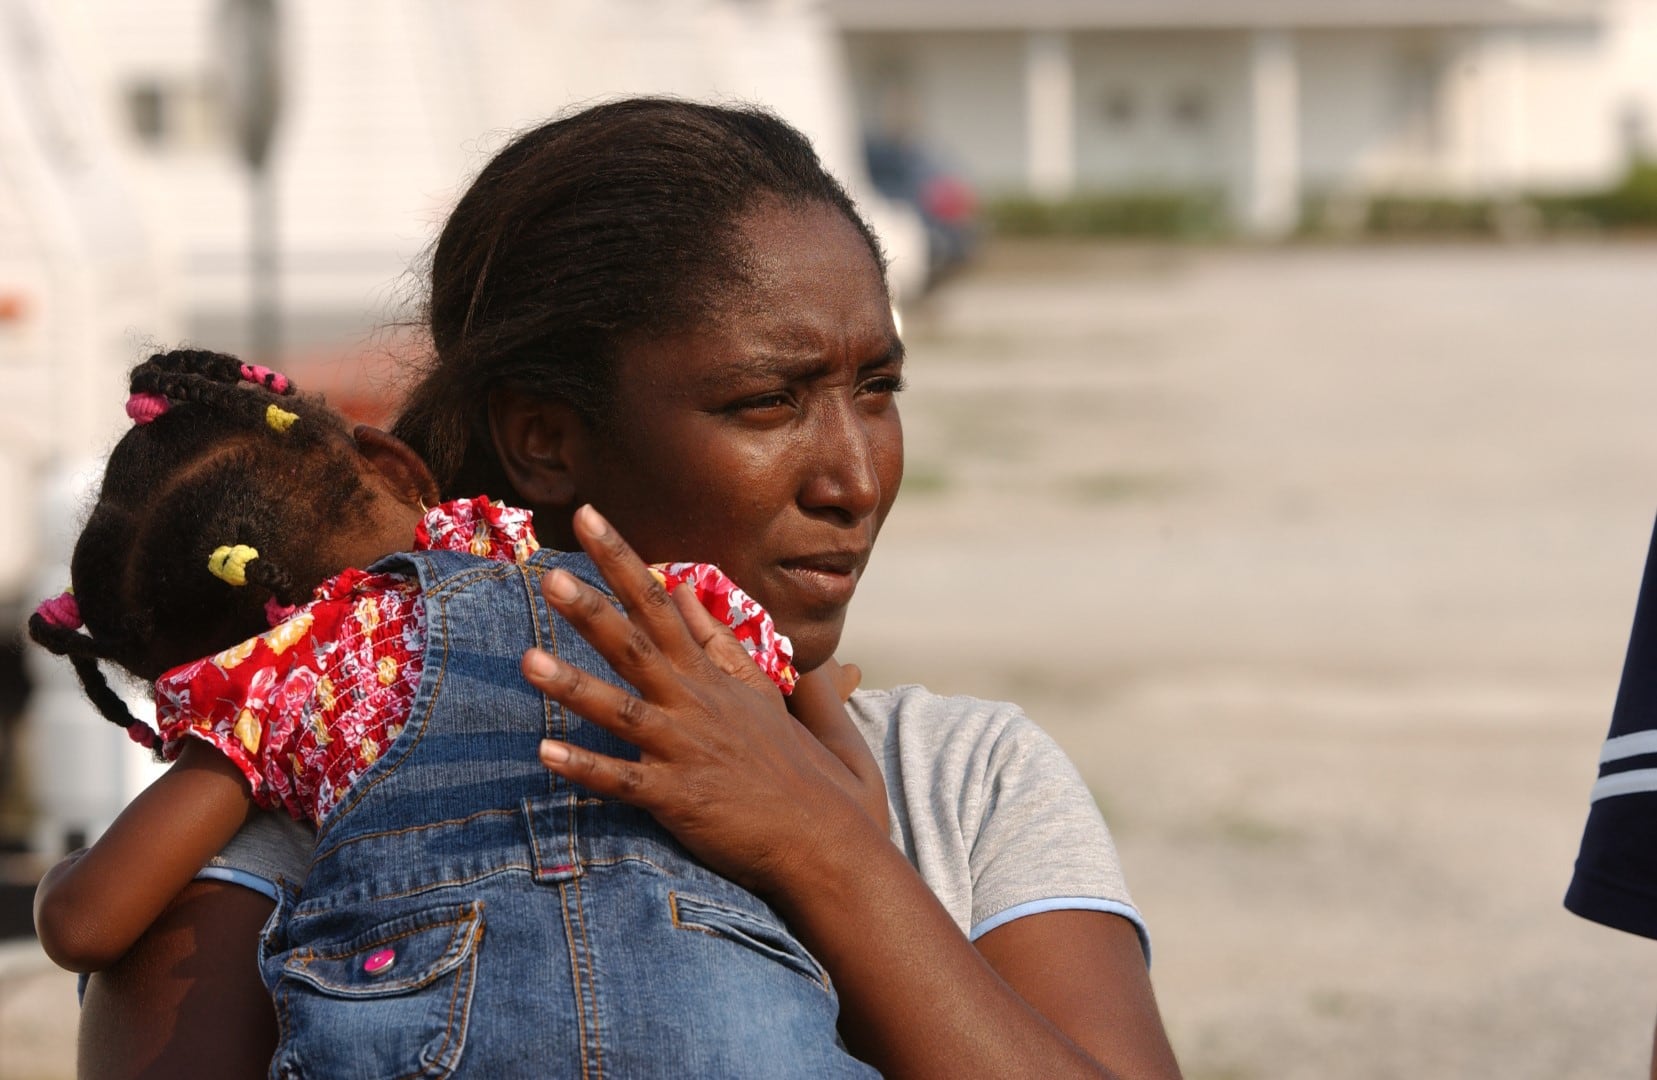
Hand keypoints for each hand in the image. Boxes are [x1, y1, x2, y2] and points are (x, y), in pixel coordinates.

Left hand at [522, 505, 887, 895]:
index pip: (660, 602)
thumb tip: (687, 588)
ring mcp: (685, 750)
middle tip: (550, 574)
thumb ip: (718, 638)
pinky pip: (623, 781)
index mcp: (707, 675)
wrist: (819, 832)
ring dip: (574, 687)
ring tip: (525, 660)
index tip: (587, 516)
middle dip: (593, 609)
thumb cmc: (784, 761)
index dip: (622, 559)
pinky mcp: (677, 798)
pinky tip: (545, 755)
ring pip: (622, 710)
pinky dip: (586, 769)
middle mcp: (693, 703)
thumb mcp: (757, 688)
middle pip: (636, 645)